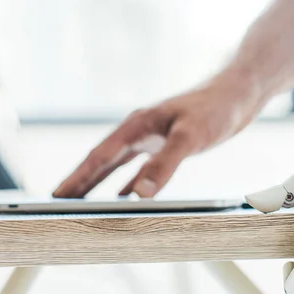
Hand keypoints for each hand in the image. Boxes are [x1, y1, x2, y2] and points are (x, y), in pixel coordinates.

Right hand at [53, 77, 261, 197]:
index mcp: (136, 127)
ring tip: (78, 201)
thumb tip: (139, 195)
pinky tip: (121, 196)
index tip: (55, 195)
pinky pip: (135, 168)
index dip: (77, 178)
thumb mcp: (190, 137)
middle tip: (54, 202)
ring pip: (114, 166)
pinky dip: (124, 183)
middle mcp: (138, 132)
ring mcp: (149, 138)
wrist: (238, 92)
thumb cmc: (215, 109)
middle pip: (99, 161)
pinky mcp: (164, 144)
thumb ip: (165, 164)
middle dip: (78, 182)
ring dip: (96, 183)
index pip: (98, 157)